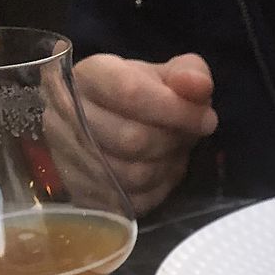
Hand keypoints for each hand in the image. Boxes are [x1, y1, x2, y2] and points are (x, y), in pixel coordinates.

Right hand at [73, 53, 217, 213]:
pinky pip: (130, 201)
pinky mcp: (84, 192)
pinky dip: (158, 190)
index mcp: (90, 76)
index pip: (130, 92)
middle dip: (172, 142)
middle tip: (186, 138)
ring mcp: (71, 157)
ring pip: (131, 175)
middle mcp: (69, 115)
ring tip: (174, 153)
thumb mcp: (165, 75)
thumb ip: (188, 74)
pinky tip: (162, 173)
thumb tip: (199, 86)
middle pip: (131, 139)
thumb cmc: (138, 97)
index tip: (206, 120)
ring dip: (167, 167)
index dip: (176, 110)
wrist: (107, 123)